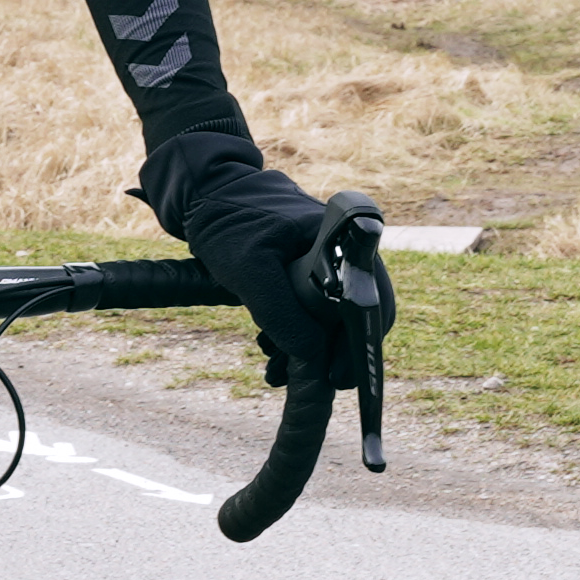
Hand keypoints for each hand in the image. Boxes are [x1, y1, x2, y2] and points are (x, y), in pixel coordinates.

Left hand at [171, 161, 380, 392]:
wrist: (206, 195)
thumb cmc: (230, 223)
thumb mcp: (251, 271)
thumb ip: (282, 312)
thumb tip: (312, 355)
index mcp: (345, 240)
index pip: (373, 299)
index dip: (360, 342)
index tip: (338, 375)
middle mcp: (347, 251)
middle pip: (359, 314)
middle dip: (334, 353)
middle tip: (313, 383)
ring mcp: (330, 262)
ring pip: (336, 317)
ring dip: (312, 349)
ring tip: (279, 372)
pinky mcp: (311, 272)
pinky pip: (316, 310)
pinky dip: (299, 334)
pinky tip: (273, 352)